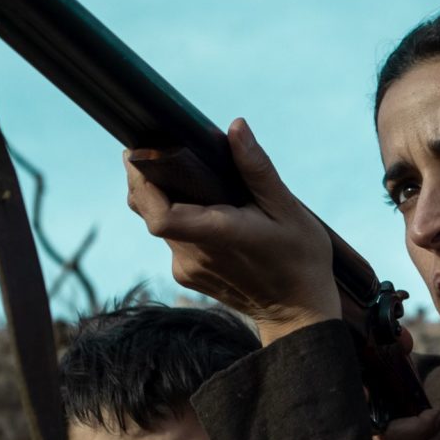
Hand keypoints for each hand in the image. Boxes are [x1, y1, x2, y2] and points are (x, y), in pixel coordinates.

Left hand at [125, 121, 339, 343]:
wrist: (298, 312)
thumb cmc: (300, 258)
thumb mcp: (288, 209)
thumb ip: (257, 169)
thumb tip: (236, 127)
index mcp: (220, 235)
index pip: (161, 216)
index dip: (142, 184)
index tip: (139, 154)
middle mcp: (196, 255)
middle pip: (151, 212)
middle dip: (147, 179)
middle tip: (155, 150)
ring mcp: (189, 269)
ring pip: (159, 223)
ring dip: (165, 197)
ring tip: (187, 173)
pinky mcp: (187, 275)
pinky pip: (171, 238)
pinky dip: (179, 216)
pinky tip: (205, 206)